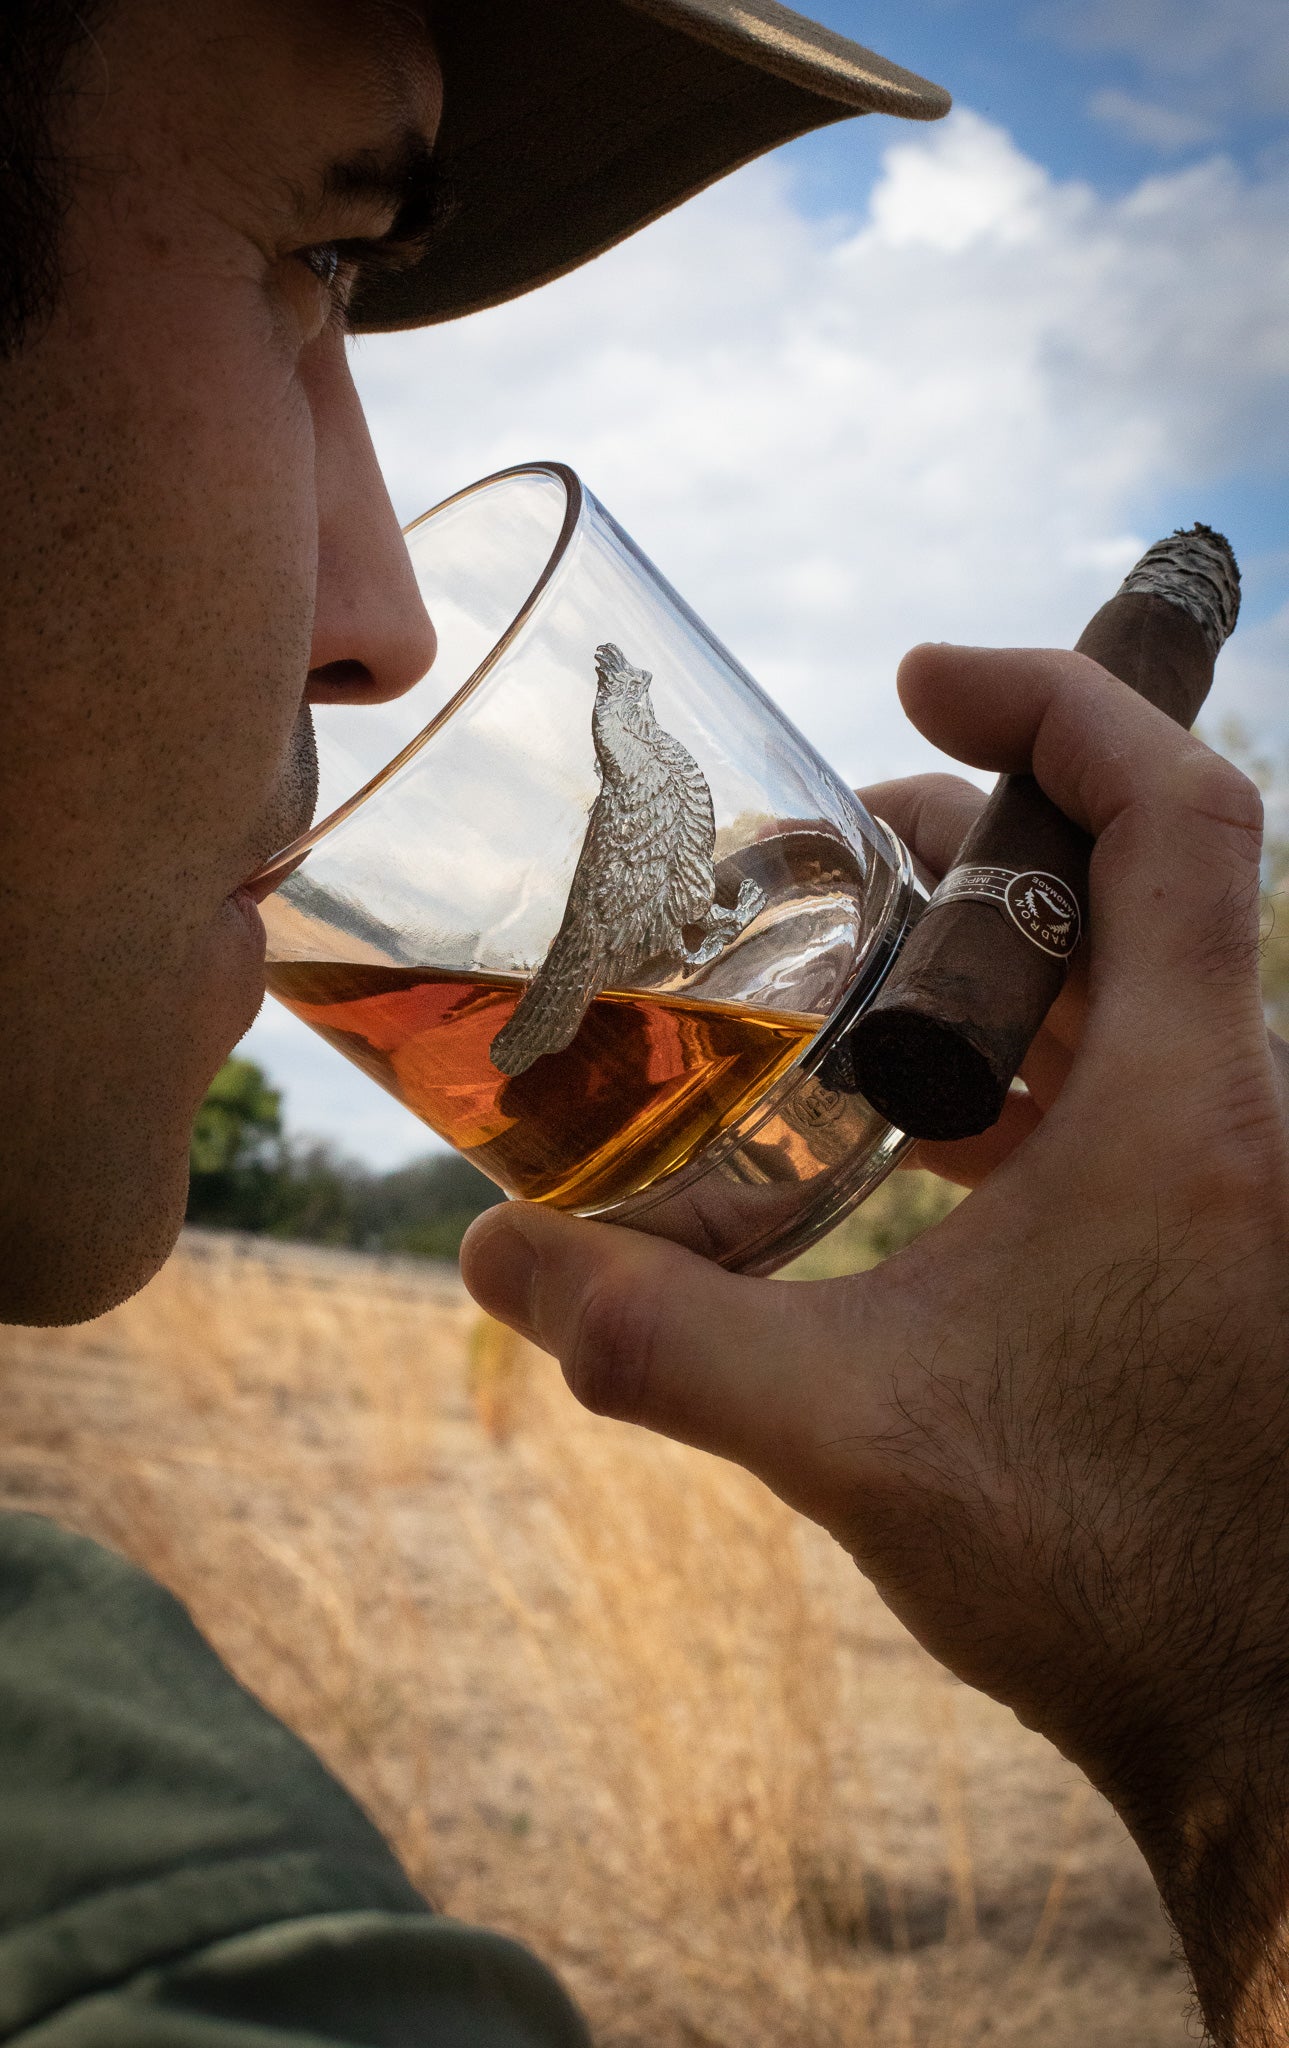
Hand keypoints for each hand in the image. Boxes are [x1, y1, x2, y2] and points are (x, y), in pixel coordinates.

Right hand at [462, 643, 1288, 2044]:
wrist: (1256, 1721)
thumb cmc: (1102, 1566)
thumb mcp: (848, 1438)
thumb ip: (655, 1340)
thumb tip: (490, 1262)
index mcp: (1184, 1112)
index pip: (1177, 816)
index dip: (1059, 704)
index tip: (919, 675)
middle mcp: (1240, 1118)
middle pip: (1132, 882)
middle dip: (977, 833)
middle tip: (831, 848)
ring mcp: (1239, 1181)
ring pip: (1132, 987)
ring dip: (996, 954)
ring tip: (848, 971)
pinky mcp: (1217, 1245)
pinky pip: (1132, 1086)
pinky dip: (1027, 1061)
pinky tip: (917, 1130)